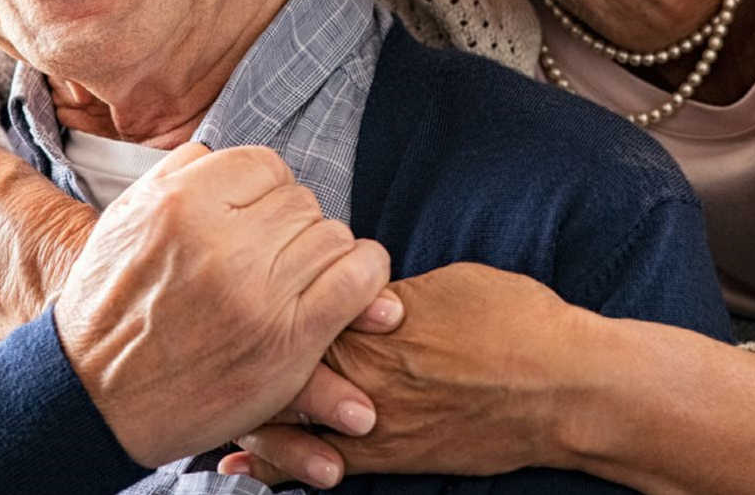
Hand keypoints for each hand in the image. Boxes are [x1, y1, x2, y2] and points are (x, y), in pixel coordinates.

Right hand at [54, 142, 389, 466]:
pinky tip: (357, 282)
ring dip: (323, 253)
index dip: (265, 191)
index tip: (255, 217)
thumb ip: (178, 171)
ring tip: (298, 276)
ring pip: (332, 236)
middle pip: (301, 201)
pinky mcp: (288, 342)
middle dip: (291, 225)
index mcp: (182, 202)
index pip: (265, 165)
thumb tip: (223, 151)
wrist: (95, 400)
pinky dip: (367, 274)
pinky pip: (357, 279)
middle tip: (271, 255)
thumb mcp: (126, 216)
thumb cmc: (111, 304)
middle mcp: (222, 242)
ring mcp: (258, 294)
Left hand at [221, 263, 586, 483]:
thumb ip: (386, 290)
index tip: (220, 286)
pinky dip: (279, 468)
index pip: (296, 306)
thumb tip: (351, 287)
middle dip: (235, 354)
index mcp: (375, 317)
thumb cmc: (512, 319)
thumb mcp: (443, 282)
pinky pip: (322, 468)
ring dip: (244, 411)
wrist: (563, 386)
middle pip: (281, 362)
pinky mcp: (393, 458)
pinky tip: (242, 472)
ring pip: (291, 416)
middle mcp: (366, 370)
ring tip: (198, 406)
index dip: (256, 299)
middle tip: (190, 343)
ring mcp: (376, 420)